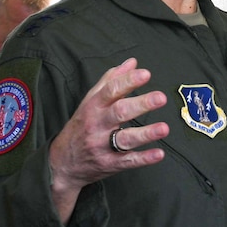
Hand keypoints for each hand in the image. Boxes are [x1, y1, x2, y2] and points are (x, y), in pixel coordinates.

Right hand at [47, 58, 169, 222]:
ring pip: (125, 139)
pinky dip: (144, 159)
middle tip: (160, 97)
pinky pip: (128, 162)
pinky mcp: (109, 164)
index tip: (145, 74)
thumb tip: (132, 63)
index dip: (128, 82)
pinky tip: (159, 154)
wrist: (61, 163)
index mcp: (93, 107)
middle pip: (120, 112)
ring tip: (164, 128)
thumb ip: (110, 81)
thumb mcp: (89, 102)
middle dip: (141, 104)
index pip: (111, 91)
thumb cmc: (81, 127)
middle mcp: (97, 125)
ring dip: (145, 133)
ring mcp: (102, 146)